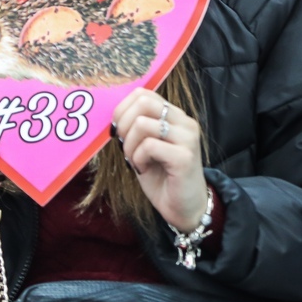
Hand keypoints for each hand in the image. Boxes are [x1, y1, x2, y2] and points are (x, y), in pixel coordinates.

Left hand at [112, 89, 206, 232]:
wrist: (184, 208)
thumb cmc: (162, 177)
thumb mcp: (144, 146)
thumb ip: (136, 126)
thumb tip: (113, 114)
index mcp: (174, 116)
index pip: (143, 93)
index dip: (122, 109)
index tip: (118, 130)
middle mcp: (184, 122)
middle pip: (143, 102)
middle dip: (123, 123)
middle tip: (124, 144)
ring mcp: (187, 138)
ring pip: (142, 124)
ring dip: (129, 145)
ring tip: (135, 159)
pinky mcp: (185, 157)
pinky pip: (148, 146)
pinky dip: (137, 158)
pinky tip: (143, 169)